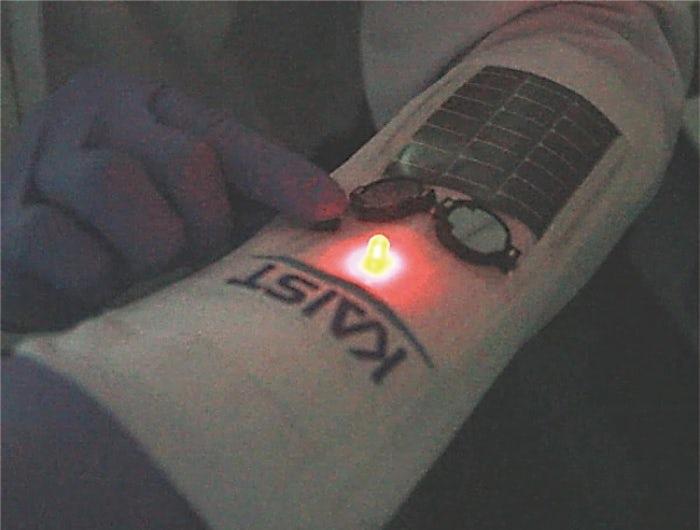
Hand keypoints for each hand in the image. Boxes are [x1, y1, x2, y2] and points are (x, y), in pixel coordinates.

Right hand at [2, 68, 346, 331]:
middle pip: (184, 158)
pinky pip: (67, 244)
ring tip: (141, 262)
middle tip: (193, 250)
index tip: (329, 209)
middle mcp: (91, 116)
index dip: (280, 175)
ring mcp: (42, 162)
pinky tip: (95, 281)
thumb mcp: (182, 203)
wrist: (27, 260)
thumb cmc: (120, 231)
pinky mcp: (8, 221)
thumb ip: (239, 199)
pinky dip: (97, 275)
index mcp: (143, 104)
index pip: (225, 136)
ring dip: (151, 245)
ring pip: (118, 184)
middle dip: (207, 222)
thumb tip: (322, 215)